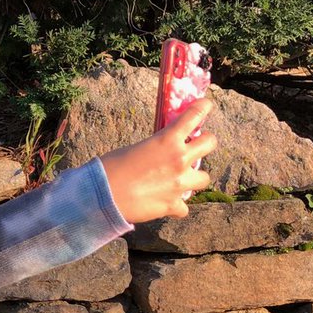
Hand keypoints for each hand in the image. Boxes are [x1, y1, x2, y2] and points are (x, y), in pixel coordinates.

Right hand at [99, 98, 216, 222]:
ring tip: (182, 179)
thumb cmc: (110, 168)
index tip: (205, 105)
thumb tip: (161, 152)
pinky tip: (166, 202)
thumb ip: (155, 148)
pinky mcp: (173, 205)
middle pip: (210, 143)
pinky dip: (176, 205)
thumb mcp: (134, 149)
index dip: (202, 107)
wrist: (102, 197)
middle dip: (206, 141)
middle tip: (199, 144)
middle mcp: (179, 160)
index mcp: (167, 140)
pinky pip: (184, 206)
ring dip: (194, 177)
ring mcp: (179, 184)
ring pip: (204, 178)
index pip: (194, 115)